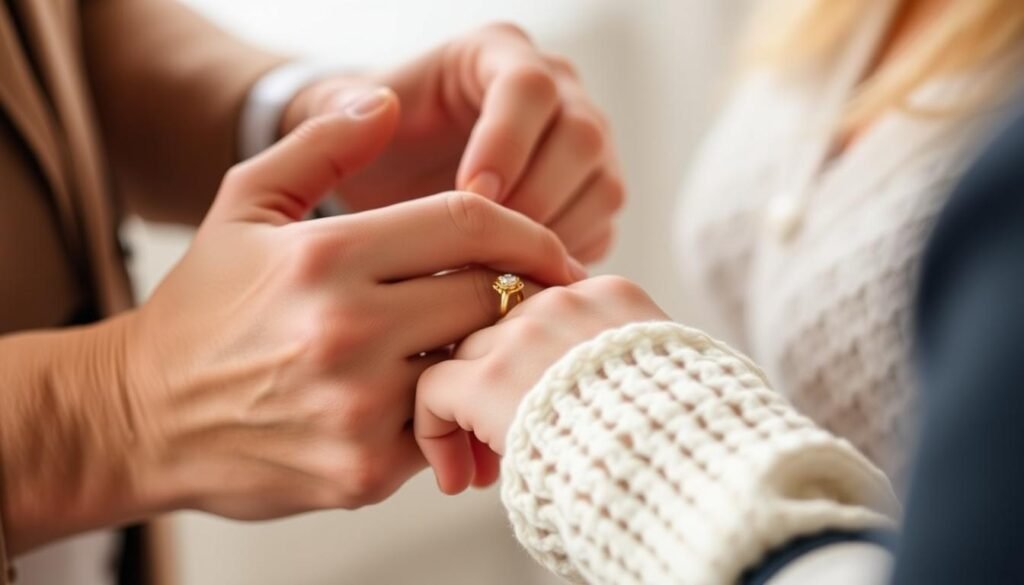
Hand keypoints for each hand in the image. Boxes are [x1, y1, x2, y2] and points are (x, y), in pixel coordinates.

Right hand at [120, 90, 583, 519]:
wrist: (142, 418)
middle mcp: (346, 330)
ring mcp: (358, 407)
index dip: (529, 232)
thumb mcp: (245, 205)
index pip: (471, 224)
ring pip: (476, 366)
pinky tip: (434, 395)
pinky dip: (451, 411)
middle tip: (526, 298)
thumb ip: (320, 144)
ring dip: (487, 353)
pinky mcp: (363, 471)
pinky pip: (447, 430)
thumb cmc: (204, 307)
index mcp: (327, 255)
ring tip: (480, 345)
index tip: (554, 248)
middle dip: (518, 293)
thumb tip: (387, 105)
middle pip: (491, 296)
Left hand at [282, 23, 624, 262]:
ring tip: (500, 272)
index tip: (469, 194)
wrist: (401, 178)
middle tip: (486, 248)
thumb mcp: (341, 121)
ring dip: (555, 235)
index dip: (505, 143)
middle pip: (582, 136)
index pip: (528, 87)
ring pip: (603, 185)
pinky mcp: (592, 195)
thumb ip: (338, 115)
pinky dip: (567, 260)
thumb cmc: (372, 144)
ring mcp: (584, 145)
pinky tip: (519, 285)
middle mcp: (558, 90)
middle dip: (534, 197)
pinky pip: (603, 227)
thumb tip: (376, 109)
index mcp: (497, 54)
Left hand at [414, 276, 668, 493]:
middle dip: (496, 384)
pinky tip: (458, 477)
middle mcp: (564, 301)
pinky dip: (436, 432)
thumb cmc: (689, 443)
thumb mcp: (672, 379)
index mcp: (613, 296)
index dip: (533, 359)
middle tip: (499, 443)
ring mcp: (524, 334)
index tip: (543, 407)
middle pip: (502, 327)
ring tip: (478, 468)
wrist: (687, 471)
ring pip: (464, 354)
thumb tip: (601, 392)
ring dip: (464, 412)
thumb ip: (625, 361)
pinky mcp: (489, 379)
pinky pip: (434, 389)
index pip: (546, 309)